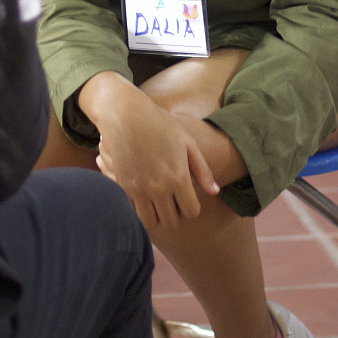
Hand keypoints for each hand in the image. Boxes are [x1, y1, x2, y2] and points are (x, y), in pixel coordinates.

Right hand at [91, 82, 218, 230]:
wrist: (125, 115)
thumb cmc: (160, 124)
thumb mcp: (187, 142)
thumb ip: (202, 170)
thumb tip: (215, 192)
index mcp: (179, 177)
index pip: (191, 212)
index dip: (191, 207)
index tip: (187, 198)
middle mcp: (159, 187)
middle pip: (171, 222)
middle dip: (175, 214)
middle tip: (172, 201)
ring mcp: (139, 189)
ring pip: (151, 222)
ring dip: (156, 216)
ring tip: (158, 202)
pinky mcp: (123, 187)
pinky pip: (134, 212)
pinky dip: (140, 209)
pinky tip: (143, 195)